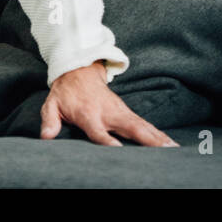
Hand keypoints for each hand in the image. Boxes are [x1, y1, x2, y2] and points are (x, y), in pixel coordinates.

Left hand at [40, 62, 178, 146]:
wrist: (79, 70)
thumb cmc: (65, 93)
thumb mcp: (52, 104)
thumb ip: (50, 121)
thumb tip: (47, 136)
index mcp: (88, 113)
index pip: (98, 131)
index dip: (106, 140)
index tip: (117, 150)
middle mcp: (108, 113)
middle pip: (129, 128)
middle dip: (146, 139)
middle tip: (163, 151)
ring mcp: (120, 112)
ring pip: (142, 126)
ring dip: (158, 138)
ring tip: (174, 150)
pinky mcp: (127, 113)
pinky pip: (145, 125)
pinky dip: (158, 135)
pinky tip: (170, 145)